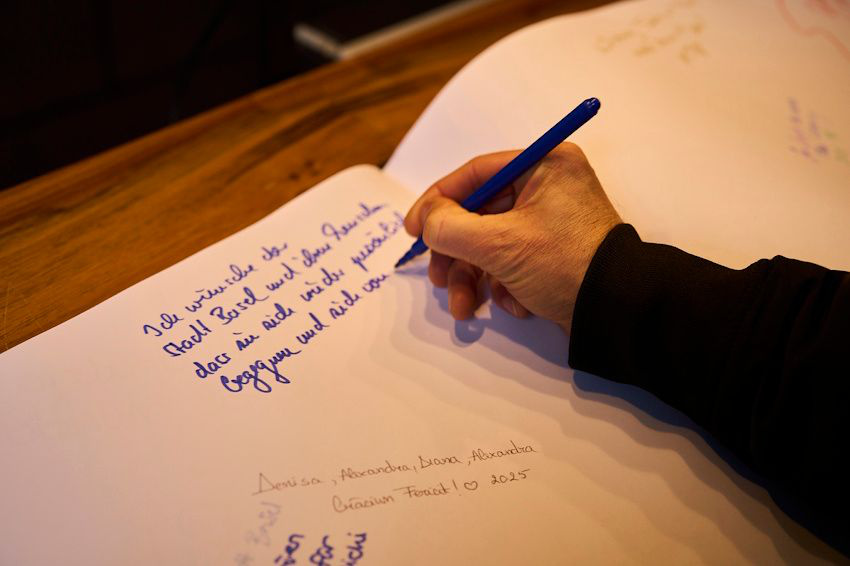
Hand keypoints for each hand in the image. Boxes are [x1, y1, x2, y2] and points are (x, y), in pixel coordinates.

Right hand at [403, 142, 621, 332]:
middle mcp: (550, 187)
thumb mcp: (500, 244)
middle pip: (479, 214)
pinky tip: (516, 304)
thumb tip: (426, 221)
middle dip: (456, 254)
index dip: (437, 200)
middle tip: (439, 279)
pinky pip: (513, 262)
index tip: (412, 229)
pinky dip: (504, 285)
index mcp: (545, 165)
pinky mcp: (554, 253)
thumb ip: (450, 227)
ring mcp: (552, 222)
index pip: (475, 173)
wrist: (618, 313)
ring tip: (466, 309)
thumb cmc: (564, 263)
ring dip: (473, 278)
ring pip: (491, 244)